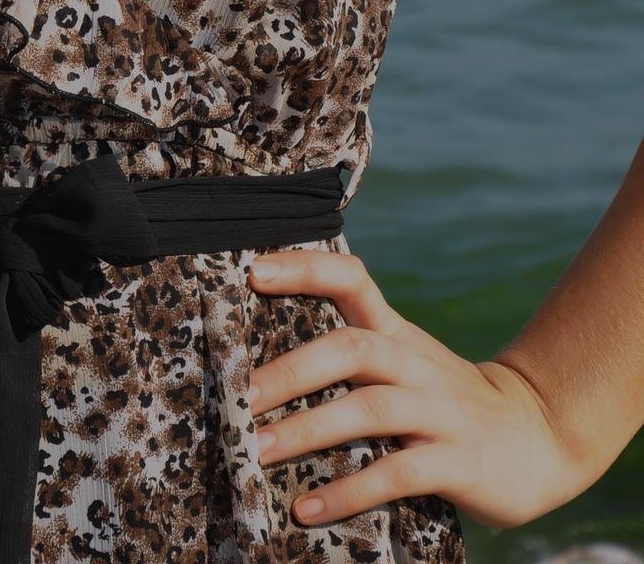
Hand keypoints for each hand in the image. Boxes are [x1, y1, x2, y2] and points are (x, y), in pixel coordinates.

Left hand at [245, 247, 589, 529]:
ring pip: (367, 409)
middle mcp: (414, 364)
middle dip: (290, 371)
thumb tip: (261, 359)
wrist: (538, 435)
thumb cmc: (444, 399)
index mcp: (397, 333)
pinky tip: (307, 509)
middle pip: (350, 349)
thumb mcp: (405, 360)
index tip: (253, 271)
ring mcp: (437, 412)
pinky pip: (396, 474)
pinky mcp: (455, 463)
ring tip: (256, 451)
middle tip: (238, 395)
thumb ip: (352, 349)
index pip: (351, 280)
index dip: (304, 269)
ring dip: (307, 430)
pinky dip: (348, 491)